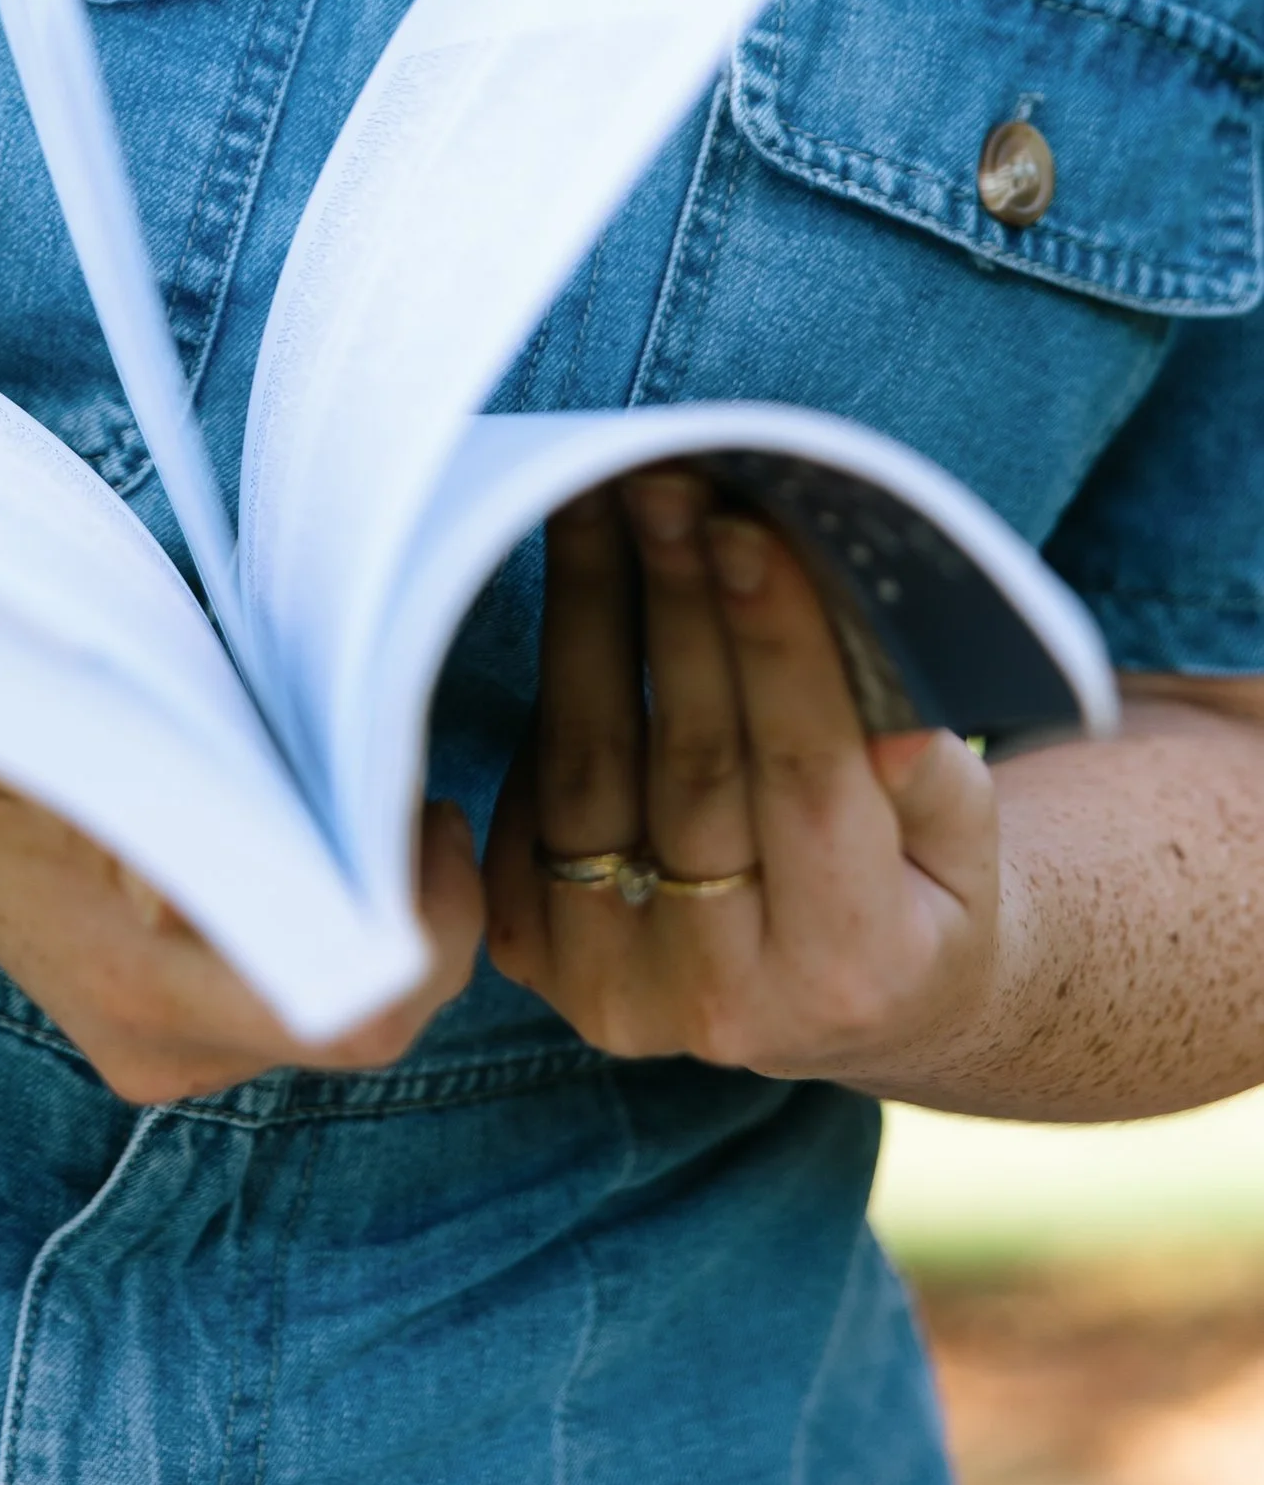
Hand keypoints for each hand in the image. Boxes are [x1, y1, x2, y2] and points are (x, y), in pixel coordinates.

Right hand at [0, 717, 483, 1104]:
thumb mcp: (69, 715)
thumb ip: (173, 764)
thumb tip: (280, 798)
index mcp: (137, 979)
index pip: (348, 1014)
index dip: (426, 926)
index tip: (421, 809)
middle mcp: (162, 1045)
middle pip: (366, 1020)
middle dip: (417, 909)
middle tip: (410, 791)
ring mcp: (169, 1052)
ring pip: (341, 1011)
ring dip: (377, 913)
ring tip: (363, 799)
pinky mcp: (176, 1036)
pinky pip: (298, 996)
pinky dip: (333, 923)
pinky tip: (316, 836)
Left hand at [483, 471, 1004, 1090]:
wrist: (844, 996)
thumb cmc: (918, 882)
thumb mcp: (963, 835)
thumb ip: (927, 774)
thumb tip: (887, 703)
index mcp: (854, 969)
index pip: (808, 784)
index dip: (774, 650)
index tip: (748, 527)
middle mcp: (725, 1002)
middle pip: (687, 766)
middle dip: (672, 605)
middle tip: (661, 482)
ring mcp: (618, 990)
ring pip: (586, 774)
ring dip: (588, 619)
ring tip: (598, 502)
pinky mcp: (540, 962)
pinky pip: (521, 804)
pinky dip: (542, 692)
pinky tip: (572, 587)